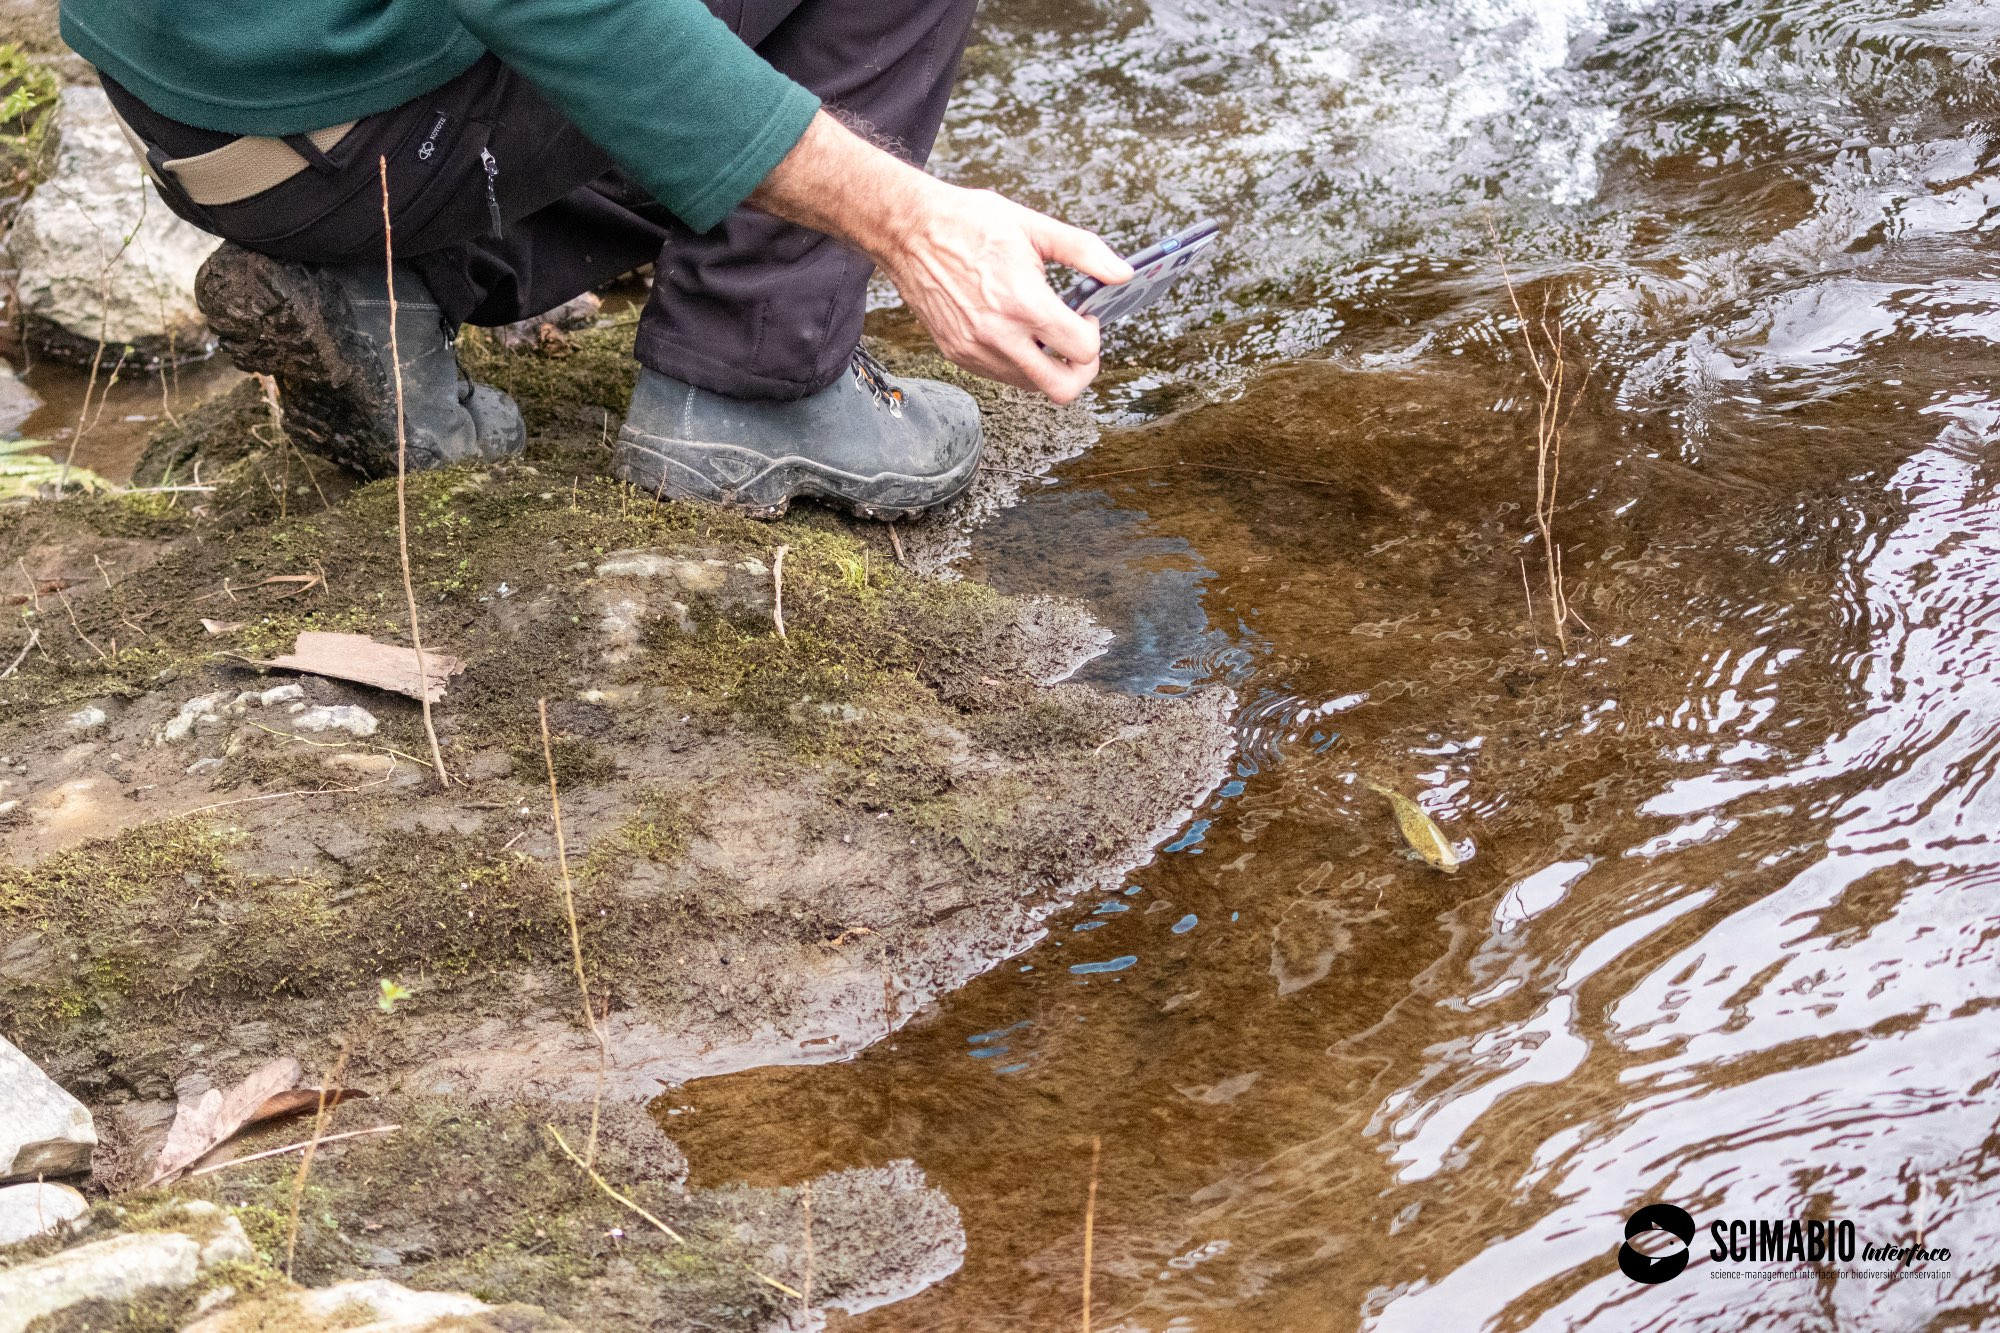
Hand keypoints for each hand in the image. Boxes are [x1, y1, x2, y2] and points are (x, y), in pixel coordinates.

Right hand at [748, 112, 1132, 402]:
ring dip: (1047, 364)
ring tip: (1041, 328)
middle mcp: (999, 335)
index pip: (1082, 350)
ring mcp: (975, 350)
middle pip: (1061, 388)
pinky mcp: (958, 354)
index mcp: (1023, 302)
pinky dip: (1018, 361)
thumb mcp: (1033, 227)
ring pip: (1031, 386)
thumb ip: (1084, 252)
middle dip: (1080, 370)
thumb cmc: (968, 222)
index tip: (1086, 315)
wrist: (909, 229)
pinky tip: (1014, 328)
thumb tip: (1123, 273)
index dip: (1094, 335)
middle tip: (1077, 343)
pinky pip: (1002, 375)